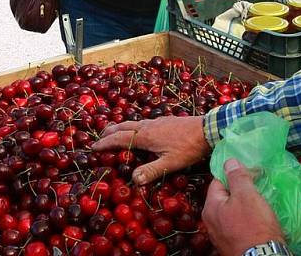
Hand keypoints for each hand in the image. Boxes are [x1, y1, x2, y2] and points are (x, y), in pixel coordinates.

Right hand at [92, 116, 209, 184]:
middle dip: (109, 132)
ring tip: (114, 132)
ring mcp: (157, 121)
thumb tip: (133, 180)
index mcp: (145, 136)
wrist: (207, 129)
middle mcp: (148, 125)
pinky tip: (139, 130)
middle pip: (123, 126)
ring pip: (133, 123)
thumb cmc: (188, 148)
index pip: (119, 138)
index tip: (93, 147)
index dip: (105, 143)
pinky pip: (142, 122)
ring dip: (120, 127)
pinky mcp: (165, 120)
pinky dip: (133, 126)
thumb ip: (151, 171)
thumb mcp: (170, 163)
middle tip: (99, 138)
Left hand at [203, 159, 284, 255]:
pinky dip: (246, 220)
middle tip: (256, 188)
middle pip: (225, 197)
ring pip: (232, 212)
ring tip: (259, 204)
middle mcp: (212, 222)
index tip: (248, 173)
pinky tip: (258, 220)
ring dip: (244, 206)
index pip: (218, 181)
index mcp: (211, 207)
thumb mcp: (246, 195)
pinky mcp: (232, 244)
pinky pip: (238, 225)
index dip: (233, 174)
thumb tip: (229, 161)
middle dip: (240, 191)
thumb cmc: (253, 227)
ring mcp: (221, 235)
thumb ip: (237, 176)